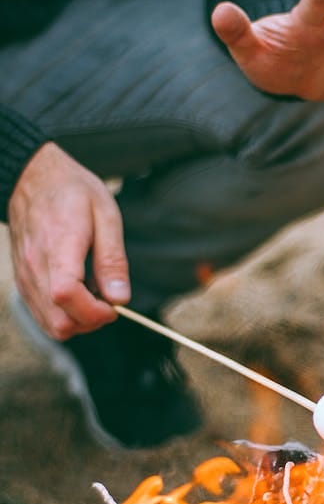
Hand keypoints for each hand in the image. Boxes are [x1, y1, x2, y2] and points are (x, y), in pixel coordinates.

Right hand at [8, 142, 128, 337]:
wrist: (33, 178)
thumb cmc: (72, 191)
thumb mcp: (105, 215)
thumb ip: (112, 259)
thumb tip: (120, 299)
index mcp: (59, 246)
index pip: (67, 295)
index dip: (95, 311)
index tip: (114, 304)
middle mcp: (35, 266)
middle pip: (60, 322)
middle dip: (92, 321)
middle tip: (109, 300)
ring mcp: (26, 277)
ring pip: (51, 325)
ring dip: (79, 321)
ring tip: (94, 295)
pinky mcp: (23, 282)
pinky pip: (43, 316)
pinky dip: (65, 316)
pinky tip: (79, 294)